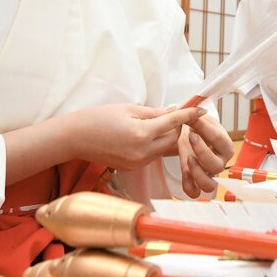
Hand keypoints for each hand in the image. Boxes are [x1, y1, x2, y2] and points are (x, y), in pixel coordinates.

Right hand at [66, 104, 203, 170]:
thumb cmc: (99, 118)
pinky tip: (150, 134)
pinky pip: (153, 155)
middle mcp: (142, 152)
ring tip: (163, 123)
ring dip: (167, 137)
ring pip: (164, 149)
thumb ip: (155, 112)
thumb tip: (175, 111)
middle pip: (173, 140)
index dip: (188, 114)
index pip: (173, 123)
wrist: (75, 137)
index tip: (201, 108)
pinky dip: (157, 145)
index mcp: (141, 134)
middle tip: (177, 114)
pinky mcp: (133, 167)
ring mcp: (138, 162)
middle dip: (178, 127)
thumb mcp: (129, 109)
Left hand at [178, 113, 233, 197]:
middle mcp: (220, 163)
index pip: (218, 139)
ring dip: (197, 174)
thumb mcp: (198, 121)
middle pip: (216, 166)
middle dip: (202, 152)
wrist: (192, 137)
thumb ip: (196, 117)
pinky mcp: (196, 182)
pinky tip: (184, 172)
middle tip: (190, 137)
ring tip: (188, 159)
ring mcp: (209, 174)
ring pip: (208, 185)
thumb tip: (194, 112)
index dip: (204, 129)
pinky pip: (195, 192)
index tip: (192, 120)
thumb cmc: (198, 129)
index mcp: (226, 146)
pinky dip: (188, 185)